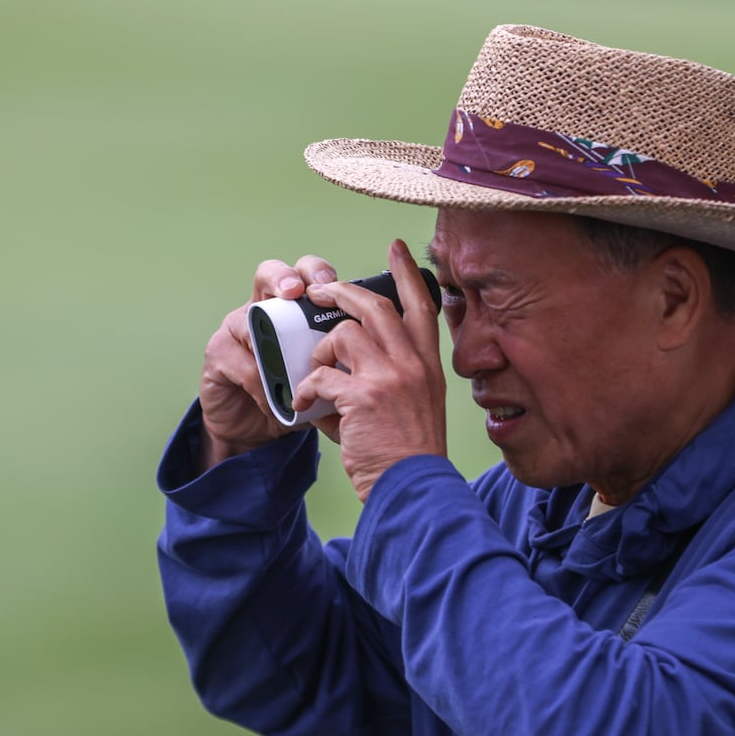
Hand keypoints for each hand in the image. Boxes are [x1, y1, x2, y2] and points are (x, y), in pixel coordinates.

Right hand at [196, 255, 338, 469]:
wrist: (261, 430)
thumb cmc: (298, 395)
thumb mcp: (329, 373)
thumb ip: (347, 356)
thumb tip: (385, 348)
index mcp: (295, 308)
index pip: (305, 273)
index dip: (315, 270)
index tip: (330, 280)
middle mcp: (264, 309)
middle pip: (270, 275)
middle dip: (284, 278)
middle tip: (297, 291)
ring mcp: (236, 330)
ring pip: (249, 319)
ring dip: (271, 344)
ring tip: (287, 365)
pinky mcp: (218, 357)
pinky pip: (242, 363)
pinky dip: (262, 385)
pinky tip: (275, 400)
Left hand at [295, 239, 447, 501]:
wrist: (412, 487)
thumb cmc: (409, 452)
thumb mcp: (419, 405)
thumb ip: (393, 376)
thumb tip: (350, 361)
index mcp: (428, 365)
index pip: (422, 306)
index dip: (407, 273)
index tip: (397, 247)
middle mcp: (412, 364)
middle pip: (375, 306)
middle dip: (342, 292)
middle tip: (320, 290)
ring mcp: (389, 378)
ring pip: (343, 335)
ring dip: (321, 351)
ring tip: (316, 372)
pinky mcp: (362, 397)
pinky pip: (322, 376)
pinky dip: (308, 390)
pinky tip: (307, 406)